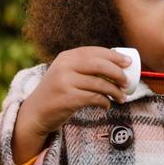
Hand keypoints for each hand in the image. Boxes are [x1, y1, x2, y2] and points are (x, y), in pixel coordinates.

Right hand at [13, 47, 130, 161]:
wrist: (35, 112)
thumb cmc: (57, 93)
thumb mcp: (65, 73)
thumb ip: (82, 67)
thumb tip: (116, 65)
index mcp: (66, 57)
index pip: (94, 52)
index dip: (114, 56)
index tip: (128, 63)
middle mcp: (64, 66)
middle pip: (99, 65)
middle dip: (117, 73)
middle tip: (127, 82)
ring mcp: (65, 82)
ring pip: (99, 84)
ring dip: (114, 91)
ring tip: (121, 97)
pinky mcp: (68, 98)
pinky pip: (94, 98)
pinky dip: (104, 102)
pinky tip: (106, 105)